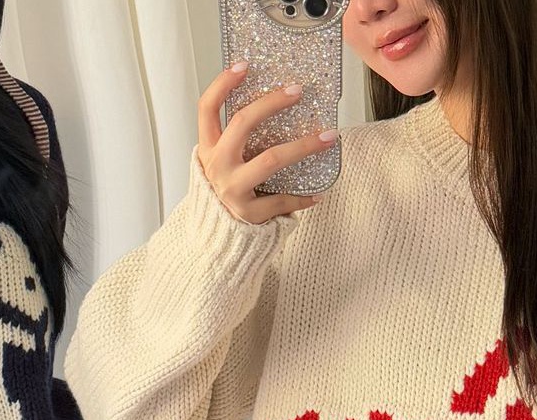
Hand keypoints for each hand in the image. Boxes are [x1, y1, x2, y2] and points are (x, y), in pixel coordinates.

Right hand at [197, 63, 335, 224]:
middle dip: (272, 103)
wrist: (218, 236)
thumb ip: (237, 138)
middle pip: (242, 124)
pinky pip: (282, 199)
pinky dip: (303, 196)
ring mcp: (232, 190)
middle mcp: (217, 166)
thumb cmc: (230, 188)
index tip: (244, 65)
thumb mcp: (223, 160)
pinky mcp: (249, 213)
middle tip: (298, 90)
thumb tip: (278, 103)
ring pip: (270, 159)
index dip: (223, 84)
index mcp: (208, 148)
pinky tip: (318, 193)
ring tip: (328, 138)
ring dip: (303, 146)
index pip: (208, 108)